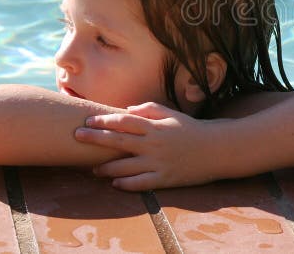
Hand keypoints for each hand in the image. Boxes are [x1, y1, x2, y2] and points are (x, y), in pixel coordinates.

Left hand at [74, 102, 218, 190]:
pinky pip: (140, 184)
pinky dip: (126, 184)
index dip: (104, 121)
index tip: (88, 120)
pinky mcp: (165, 179)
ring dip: (106, 167)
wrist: (216, 149)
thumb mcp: (172, 114)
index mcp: (155, 127)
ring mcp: (159, 163)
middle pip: (118, 141)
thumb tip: (126, 109)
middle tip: (77, 136)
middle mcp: (154, 144)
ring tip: (93, 168)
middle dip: (95, 138)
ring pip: (125, 166)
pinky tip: (114, 183)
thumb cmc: (192, 130)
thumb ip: (149, 109)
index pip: (124, 121)